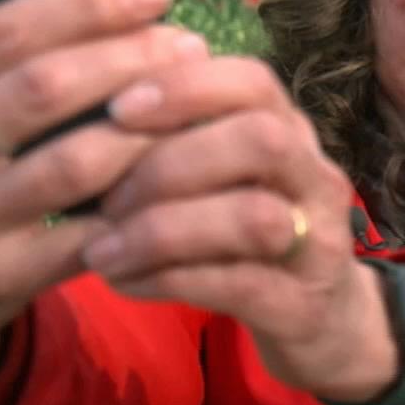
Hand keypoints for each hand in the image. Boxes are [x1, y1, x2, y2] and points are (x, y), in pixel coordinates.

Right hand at [0, 0, 209, 391]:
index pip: (1, 30)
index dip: (87, 4)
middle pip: (44, 91)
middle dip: (130, 60)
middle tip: (189, 43)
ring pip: (77, 164)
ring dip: (149, 130)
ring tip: (193, 104)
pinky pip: (90, 234)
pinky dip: (140, 202)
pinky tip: (179, 177)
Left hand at [84, 60, 404, 404]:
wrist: (323, 322)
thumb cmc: (251, 238)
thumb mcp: (225, 179)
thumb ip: (178, 143)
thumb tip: (80, 116)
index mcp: (290, 132)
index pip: (253, 82)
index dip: (185, 87)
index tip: (119, 107)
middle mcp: (315, 178)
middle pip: (262, 140)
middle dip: (170, 162)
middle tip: (104, 196)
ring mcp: (320, 243)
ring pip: (254, 217)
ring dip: (163, 231)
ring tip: (102, 249)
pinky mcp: (304, 305)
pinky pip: (239, 285)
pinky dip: (169, 280)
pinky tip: (123, 282)